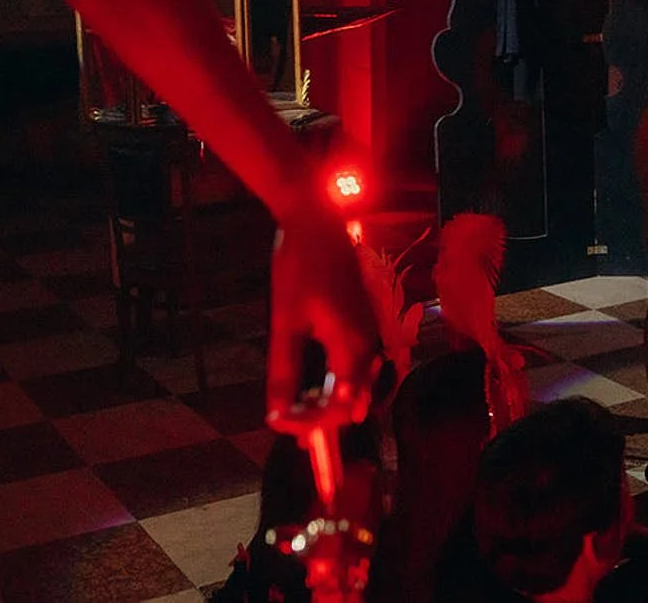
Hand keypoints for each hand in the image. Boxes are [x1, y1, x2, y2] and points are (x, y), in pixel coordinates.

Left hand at [266, 199, 382, 440]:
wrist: (316, 219)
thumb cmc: (298, 266)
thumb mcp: (285, 323)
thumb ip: (285, 372)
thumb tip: (278, 414)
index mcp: (352, 346)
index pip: (340, 407)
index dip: (312, 425)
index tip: (283, 428)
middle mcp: (369, 342)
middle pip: (354, 400)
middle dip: (323, 419)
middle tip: (289, 427)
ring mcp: (370, 330)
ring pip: (357, 384)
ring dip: (329, 401)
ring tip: (297, 410)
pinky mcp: (363, 321)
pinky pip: (357, 364)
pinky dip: (337, 381)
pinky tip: (313, 383)